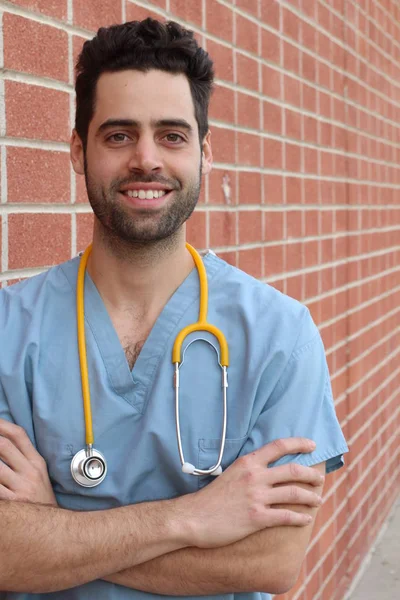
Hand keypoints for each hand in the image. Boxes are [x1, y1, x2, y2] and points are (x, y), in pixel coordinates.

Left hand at [0, 418, 56, 505]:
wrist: (48, 526)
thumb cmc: (39, 496)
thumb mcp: (38, 472)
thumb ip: (23, 455)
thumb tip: (3, 440)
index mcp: (36, 461)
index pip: (18, 435)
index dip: (2, 425)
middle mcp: (29, 472)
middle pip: (4, 446)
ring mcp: (21, 487)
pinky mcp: (13, 502)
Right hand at [179, 437, 323, 548]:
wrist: (193, 517)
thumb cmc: (211, 497)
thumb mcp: (230, 473)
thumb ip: (249, 469)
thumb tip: (267, 469)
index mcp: (248, 462)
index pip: (279, 446)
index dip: (299, 443)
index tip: (312, 445)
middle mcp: (255, 476)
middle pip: (293, 470)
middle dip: (312, 475)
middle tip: (320, 479)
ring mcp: (256, 497)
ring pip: (294, 493)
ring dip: (311, 497)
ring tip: (317, 500)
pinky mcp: (256, 518)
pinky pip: (286, 516)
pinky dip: (300, 518)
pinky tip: (306, 519)